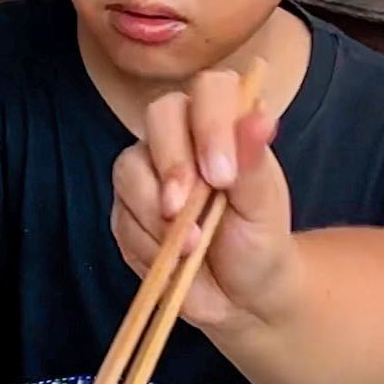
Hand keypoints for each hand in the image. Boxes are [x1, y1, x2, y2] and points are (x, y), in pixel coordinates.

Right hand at [112, 68, 296, 330]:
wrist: (240, 294)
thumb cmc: (258, 239)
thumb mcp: (263, 206)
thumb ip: (254, 162)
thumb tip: (260, 119)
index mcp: (225, 123)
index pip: (211, 89)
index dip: (210, 124)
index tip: (222, 176)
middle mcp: (183, 136)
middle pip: (160, 115)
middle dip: (173, 166)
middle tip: (187, 209)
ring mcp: (148, 169)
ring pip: (129, 167)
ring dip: (156, 213)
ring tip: (191, 248)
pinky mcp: (126, 207)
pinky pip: (121, 214)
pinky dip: (146, 242)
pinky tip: (174, 261)